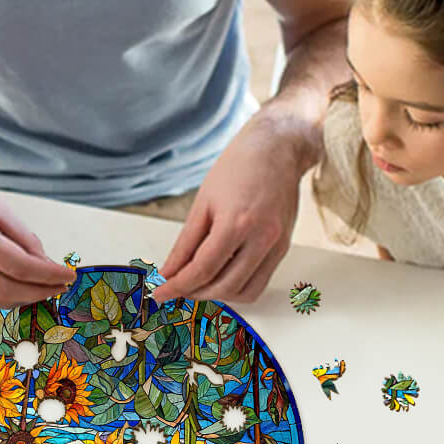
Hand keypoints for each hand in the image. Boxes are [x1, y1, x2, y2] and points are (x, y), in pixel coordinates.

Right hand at [0, 147, 72, 308]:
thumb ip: (22, 236)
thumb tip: (44, 263)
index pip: (20, 267)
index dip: (48, 276)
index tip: (67, 276)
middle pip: (6, 290)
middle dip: (38, 293)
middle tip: (57, 288)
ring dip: (18, 300)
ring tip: (38, 291)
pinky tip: (12, 289)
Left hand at [152, 107, 318, 304]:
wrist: (277, 149)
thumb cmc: (238, 167)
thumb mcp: (203, 203)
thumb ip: (185, 243)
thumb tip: (170, 271)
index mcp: (237, 223)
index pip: (202, 269)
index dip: (177, 286)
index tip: (160, 294)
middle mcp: (262, 238)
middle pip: (224, 286)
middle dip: (194, 293)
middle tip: (174, 288)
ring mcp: (276, 245)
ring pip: (245, 292)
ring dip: (217, 294)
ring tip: (197, 283)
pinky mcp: (283, 248)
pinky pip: (260, 282)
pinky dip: (237, 287)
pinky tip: (220, 276)